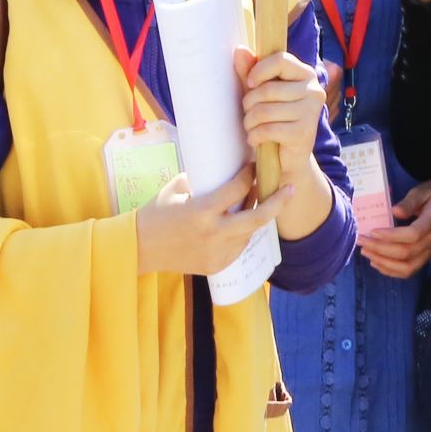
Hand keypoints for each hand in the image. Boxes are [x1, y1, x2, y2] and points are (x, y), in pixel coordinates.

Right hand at [136, 164, 293, 277]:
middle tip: (290, 188)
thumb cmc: (155, 215)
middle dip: (277, 202)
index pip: (237, 190)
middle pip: (256, 218)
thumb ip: (200, 182)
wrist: (140, 248)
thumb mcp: (175, 190)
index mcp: (202, 211)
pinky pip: (238, 248)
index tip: (254, 165)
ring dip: (256, 218)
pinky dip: (241, 235)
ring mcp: (217, 253)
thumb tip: (218, 171)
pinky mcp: (216, 266)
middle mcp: (214, 233)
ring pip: (249, 234)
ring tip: (261, 203)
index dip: (249, 175)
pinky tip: (240, 225)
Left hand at [237, 46, 324, 168]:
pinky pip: (268, 130)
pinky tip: (255, 139)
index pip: (281, 60)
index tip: (249, 84)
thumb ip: (250, 70)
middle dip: (249, 103)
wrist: (289, 156)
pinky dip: (255, 136)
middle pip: (268, 89)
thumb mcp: (260, 91)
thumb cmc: (273, 117)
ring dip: (249, 121)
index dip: (259, 70)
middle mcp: (314, 90)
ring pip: (265, 111)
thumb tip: (241, 50)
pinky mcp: (304, 133)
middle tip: (248, 112)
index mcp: (306, 74)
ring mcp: (311, 112)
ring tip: (250, 126)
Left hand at [360, 177, 430, 278]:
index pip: (413, 234)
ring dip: (384, 263)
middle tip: (361, 241)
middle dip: (380, 249)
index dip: (391, 236)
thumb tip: (395, 212)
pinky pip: (410, 270)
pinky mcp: (427, 257)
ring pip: (408, 267)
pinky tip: (376, 262)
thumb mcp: (422, 190)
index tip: (373, 231)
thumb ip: (409, 201)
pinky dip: (391, 270)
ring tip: (366, 252)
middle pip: (407, 253)